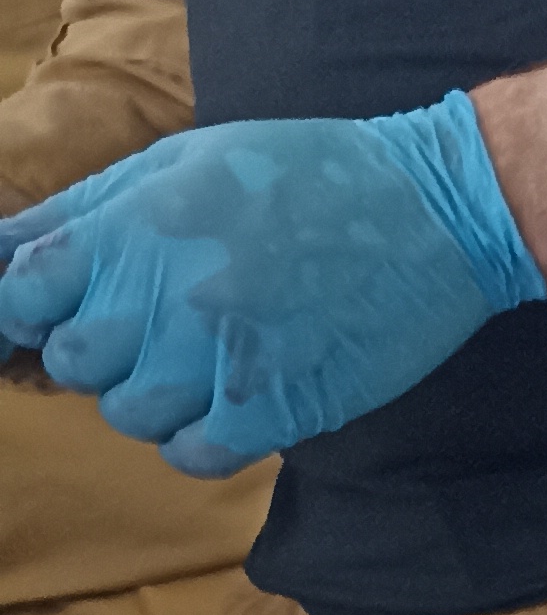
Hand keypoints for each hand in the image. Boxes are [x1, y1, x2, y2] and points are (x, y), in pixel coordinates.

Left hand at [0, 91, 546, 472]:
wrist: (435, 210)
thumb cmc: (307, 173)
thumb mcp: (185, 161)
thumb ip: (89, 207)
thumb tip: (6, 248)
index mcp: (135, 226)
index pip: (20, 294)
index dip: (25, 307)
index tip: (52, 308)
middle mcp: (166, 297)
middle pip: (73, 362)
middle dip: (97, 347)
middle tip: (148, 326)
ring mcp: (220, 360)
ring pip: (129, 414)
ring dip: (150, 393)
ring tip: (198, 359)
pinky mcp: (276, 408)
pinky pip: (191, 454)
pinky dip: (196, 436)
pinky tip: (226, 401)